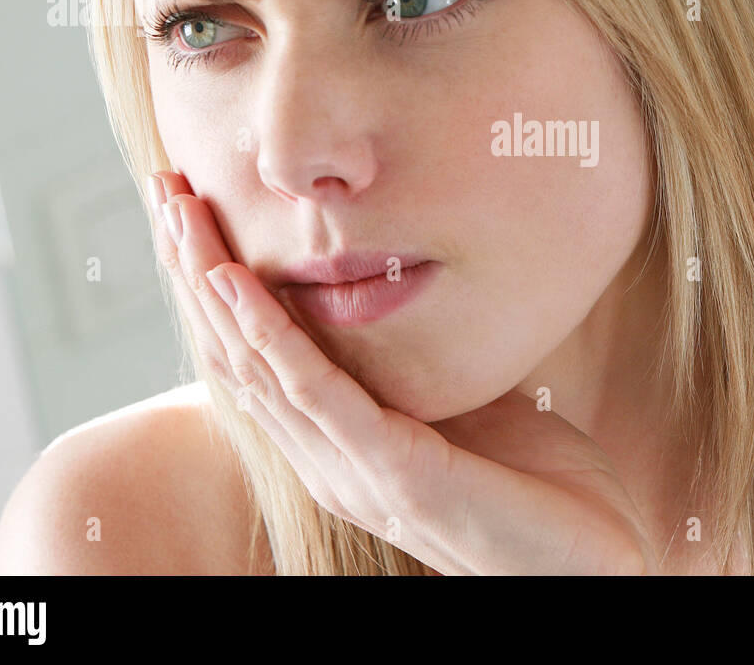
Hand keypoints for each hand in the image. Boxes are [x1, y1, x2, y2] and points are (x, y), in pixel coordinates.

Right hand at [146, 170, 661, 574]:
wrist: (590, 566)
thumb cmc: (536, 488)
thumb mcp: (465, 402)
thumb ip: (417, 361)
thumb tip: (402, 289)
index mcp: (339, 441)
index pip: (254, 353)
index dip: (215, 280)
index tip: (191, 207)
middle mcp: (326, 457)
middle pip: (236, 350)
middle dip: (194, 265)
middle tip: (162, 187)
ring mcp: (352, 469)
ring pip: (257, 363)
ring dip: (212, 282)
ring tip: (182, 213)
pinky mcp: (391, 473)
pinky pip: (314, 392)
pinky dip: (270, 333)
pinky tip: (238, 281)